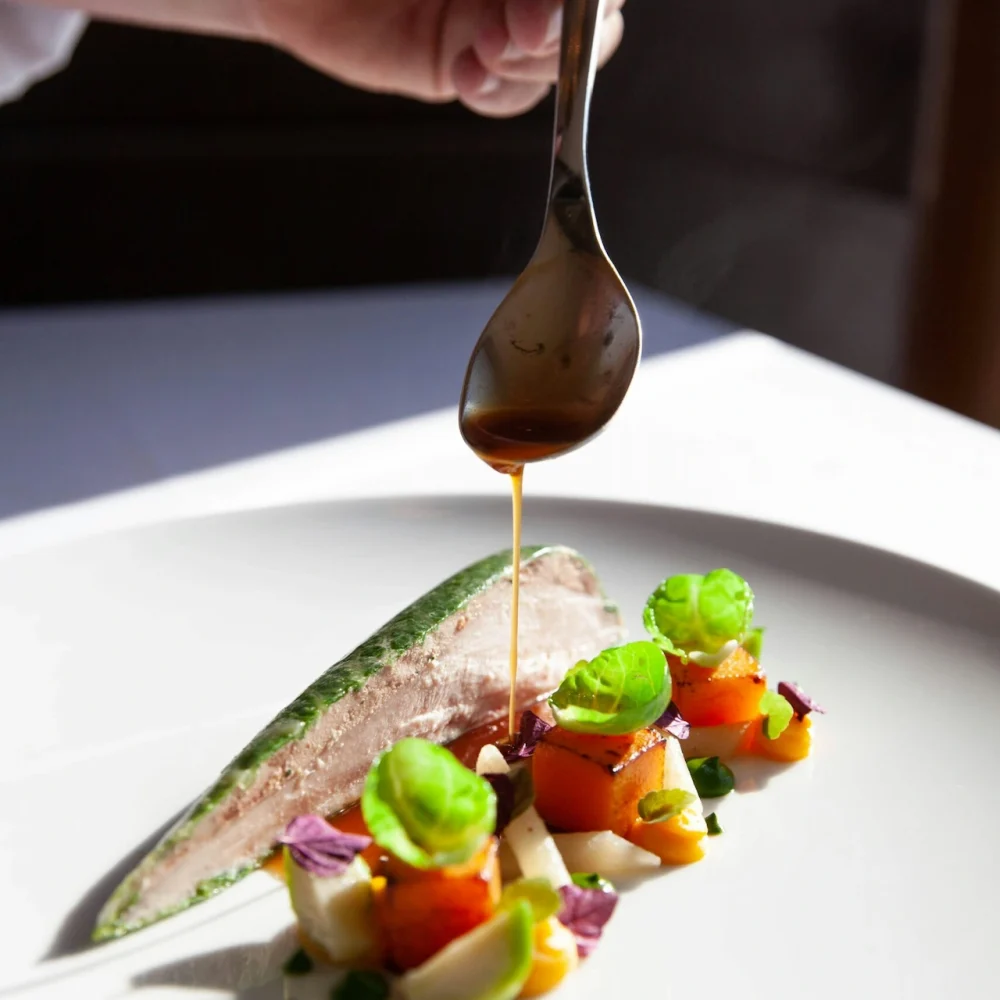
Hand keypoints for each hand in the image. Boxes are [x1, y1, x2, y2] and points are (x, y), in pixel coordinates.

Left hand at [252, 0, 625, 116]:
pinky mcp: (459, 63)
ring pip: (561, 58)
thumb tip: (537, 0)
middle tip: (522, 28)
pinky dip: (497, 94)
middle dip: (567, 25)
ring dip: (535, 62)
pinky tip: (464, 76)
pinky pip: (507, 96)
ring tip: (483, 50)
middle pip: (593, 12)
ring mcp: (494, 18)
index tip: (559, 4)